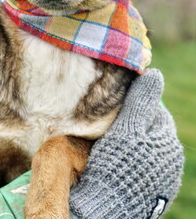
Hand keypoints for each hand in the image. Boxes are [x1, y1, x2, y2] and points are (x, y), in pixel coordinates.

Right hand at [69, 69, 183, 218]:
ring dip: (132, 141)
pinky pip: (143, 165)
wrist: (108, 208)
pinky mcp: (152, 191)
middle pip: (150, 129)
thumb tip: (155, 73)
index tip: (116, 102)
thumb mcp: (128, 127)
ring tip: (111, 141)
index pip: (154, 110)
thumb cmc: (116, 164)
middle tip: (111, 121)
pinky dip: (132, 158)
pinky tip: (117, 160)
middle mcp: (171, 160)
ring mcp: (163, 178)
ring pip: (146, 147)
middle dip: (133, 122)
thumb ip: (142, 100)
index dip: (134, 102)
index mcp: (168, 141)